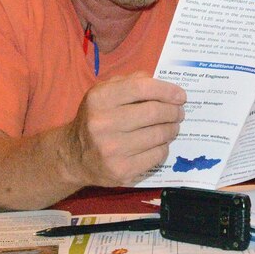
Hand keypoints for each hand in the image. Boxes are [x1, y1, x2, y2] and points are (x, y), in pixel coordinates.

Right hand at [68, 72, 186, 186]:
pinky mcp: (122, 171)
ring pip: (158, 135)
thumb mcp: (104, 93)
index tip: (180, 95)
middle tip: (179, 112)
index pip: (141, 88)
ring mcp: (112, 150)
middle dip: (173, 111)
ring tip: (173, 126)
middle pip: (154, 112)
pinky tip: (160, 143)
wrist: (74, 157)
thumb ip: (131, 82)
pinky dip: (164, 147)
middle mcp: (103, 124)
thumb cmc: (96, 119)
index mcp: (99, 99)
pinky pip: (157, 155)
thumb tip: (163, 85)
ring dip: (172, 129)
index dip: (166, 90)